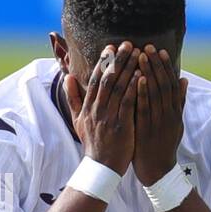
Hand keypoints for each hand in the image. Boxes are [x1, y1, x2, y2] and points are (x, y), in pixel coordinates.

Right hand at [65, 42, 140, 174]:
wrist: (101, 167)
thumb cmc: (93, 143)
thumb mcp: (77, 120)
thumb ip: (73, 98)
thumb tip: (68, 78)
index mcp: (88, 107)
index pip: (95, 80)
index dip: (103, 62)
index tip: (111, 47)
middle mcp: (97, 110)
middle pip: (107, 79)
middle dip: (117, 60)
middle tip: (127, 44)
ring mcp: (109, 117)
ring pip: (118, 88)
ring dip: (128, 69)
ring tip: (137, 53)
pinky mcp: (121, 125)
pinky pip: (127, 103)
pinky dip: (134, 88)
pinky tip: (141, 75)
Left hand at [134, 45, 187, 185]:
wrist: (158, 171)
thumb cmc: (163, 144)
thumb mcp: (175, 123)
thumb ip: (178, 102)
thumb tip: (183, 79)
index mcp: (174, 111)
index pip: (170, 83)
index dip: (165, 66)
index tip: (159, 50)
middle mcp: (168, 114)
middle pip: (162, 84)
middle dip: (154, 64)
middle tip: (147, 46)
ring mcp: (158, 122)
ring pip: (154, 93)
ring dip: (148, 73)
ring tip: (140, 56)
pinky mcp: (147, 130)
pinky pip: (144, 109)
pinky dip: (142, 93)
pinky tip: (137, 79)